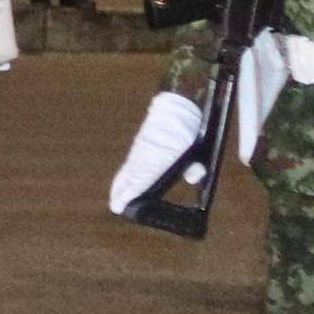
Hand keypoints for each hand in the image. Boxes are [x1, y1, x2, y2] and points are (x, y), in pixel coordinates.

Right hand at [109, 89, 206, 214]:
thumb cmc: (188, 130)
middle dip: (122, 191)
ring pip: (128, 169)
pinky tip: (122, 179)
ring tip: (115, 197)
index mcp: (161, 157)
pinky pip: (129, 162)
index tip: (121, 204)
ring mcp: (141, 149)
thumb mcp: (198, 150)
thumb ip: (196, 166)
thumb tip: (193, 178)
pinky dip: (124, 173)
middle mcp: (146, 154)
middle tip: (116, 206)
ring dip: (120, 183)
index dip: (130, 192)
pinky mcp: (140, 145)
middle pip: (130, 176)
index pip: (141, 179)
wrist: (177, 107)